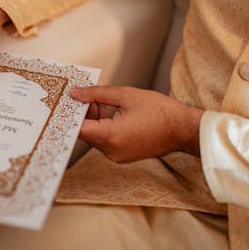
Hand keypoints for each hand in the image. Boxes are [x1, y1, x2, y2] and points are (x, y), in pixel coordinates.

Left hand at [71, 85, 202, 162]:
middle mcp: (112, 151)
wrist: (183, 129)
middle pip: (86, 132)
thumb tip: (77, 93)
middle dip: (83, 114)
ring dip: (94, 120)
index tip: (64, 102)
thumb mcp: (125, 95)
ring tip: (102, 101)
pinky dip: (103, 127)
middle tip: (86, 95)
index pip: (78, 129)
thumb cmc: (159, 111)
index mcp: (111, 136)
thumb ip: (97, 94)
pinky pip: (105, 141)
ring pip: (95, 137)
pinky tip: (111, 112)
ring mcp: (117, 156)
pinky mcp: (122, 156)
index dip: (70, 114)